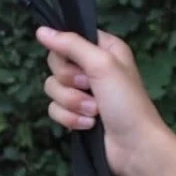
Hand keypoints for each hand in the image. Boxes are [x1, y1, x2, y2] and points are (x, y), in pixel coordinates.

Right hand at [36, 24, 172, 175]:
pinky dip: (70, 118)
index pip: (69, 38)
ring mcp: (84, 92)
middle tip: (89, 88)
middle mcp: (93, 66)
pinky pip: (55, 109)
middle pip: (56, 64)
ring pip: (53, 88)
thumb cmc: (125, 101)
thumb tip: (41, 30)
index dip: (68, 52)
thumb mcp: (102, 65)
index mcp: (104, 48)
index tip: (78, 64)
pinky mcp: (76, 113)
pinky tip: (89, 125)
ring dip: (73, 103)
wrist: (134, 146)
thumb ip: (71, 45)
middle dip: (70, 82)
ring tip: (94, 112)